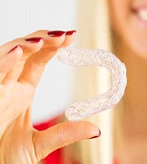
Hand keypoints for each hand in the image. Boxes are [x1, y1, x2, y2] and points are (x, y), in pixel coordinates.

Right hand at [0, 30, 99, 162]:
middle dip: (44, 40)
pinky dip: (3, 61)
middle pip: (26, 53)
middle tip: (64, 36)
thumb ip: (66, 134)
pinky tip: (18, 51)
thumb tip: (96, 130)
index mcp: (21, 92)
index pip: (38, 61)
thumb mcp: (40, 145)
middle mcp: (9, 86)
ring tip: (44, 41)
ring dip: (26, 46)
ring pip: (9, 57)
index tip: (72, 37)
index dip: (53, 47)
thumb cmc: (6, 160)